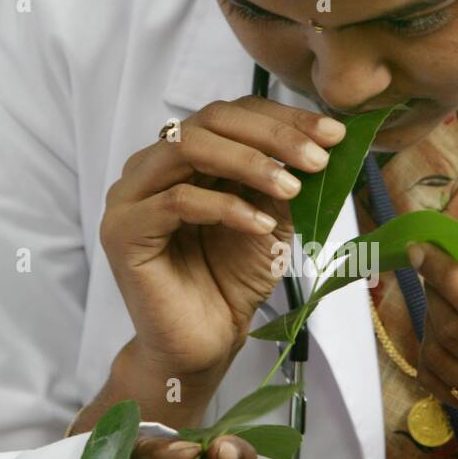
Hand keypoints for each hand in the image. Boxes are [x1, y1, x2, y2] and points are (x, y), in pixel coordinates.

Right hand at [101, 97, 345, 381]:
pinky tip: (261, 225)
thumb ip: (284, 180)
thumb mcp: (271, 220)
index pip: (231, 114)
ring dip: (249, 163)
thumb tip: (325, 142)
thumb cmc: (231, 281)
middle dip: (272, 136)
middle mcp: (151, 166)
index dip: (283, 119)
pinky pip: (177, 201)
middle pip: (209, 121)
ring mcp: (131, 196)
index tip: (333, 134)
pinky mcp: (124, 231)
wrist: (203, 344)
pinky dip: (226, 207)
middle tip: (318, 158)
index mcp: (183, 156)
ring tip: (292, 189)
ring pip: (188, 148)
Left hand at [410, 244, 457, 429]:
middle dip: (437, 295)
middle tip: (437, 265)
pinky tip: (449, 327)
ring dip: (432, 322)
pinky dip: (434, 353)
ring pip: (444, 364)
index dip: (449, 279)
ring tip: (449, 296)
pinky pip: (444, 387)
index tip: (424, 249)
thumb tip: (452, 258)